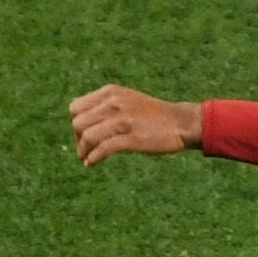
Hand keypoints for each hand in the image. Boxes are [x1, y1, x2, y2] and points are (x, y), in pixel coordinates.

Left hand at [71, 85, 202, 165]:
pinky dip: (94, 158)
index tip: (83, 135)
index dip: (77, 123)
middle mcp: (114, 103)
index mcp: (110, 92)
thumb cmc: (153, 115)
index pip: (76, 108)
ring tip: (86, 159)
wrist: (181, 122)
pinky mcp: (133, 137)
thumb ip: (104, 105)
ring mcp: (123, 120)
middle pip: (78, 123)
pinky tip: (92, 164)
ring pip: (88, 136)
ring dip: (83, 151)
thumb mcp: (126, 100)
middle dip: (78, 138)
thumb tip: (79, 119)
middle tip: (86, 149)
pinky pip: (103, 149)